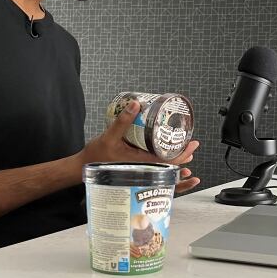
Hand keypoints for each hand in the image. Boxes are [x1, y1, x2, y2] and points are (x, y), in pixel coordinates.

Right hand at [81, 100, 200, 193]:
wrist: (82, 168)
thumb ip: (123, 120)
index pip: (167, 162)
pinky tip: (168, 162)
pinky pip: (153, 173)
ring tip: (186, 155)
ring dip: (176, 165)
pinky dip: (164, 169)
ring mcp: (139, 172)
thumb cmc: (95, 154)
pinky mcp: (134, 170)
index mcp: (139, 164)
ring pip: (163, 174)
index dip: (181, 154)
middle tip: (193, 146)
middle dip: (183, 157)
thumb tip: (136, 103)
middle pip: (169, 168)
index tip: (191, 145)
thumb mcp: (109, 135)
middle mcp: (142, 170)